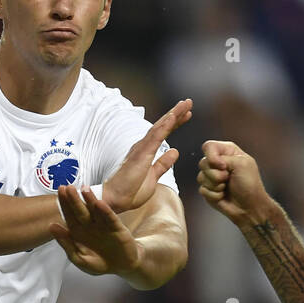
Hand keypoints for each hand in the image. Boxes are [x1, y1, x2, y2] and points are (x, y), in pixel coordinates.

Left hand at [50, 185, 140, 277]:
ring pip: (95, 210)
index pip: (69, 215)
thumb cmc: (99, 263)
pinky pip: (110, 219)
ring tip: (84, 189)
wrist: (121, 266)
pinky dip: (105, 211)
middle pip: (80, 210)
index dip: (64, 204)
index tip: (60, 192)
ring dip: (90, 200)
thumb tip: (52, 226)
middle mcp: (90, 225)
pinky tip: (100, 204)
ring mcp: (104, 225)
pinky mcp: (117, 228)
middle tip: (68, 187)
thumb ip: (66, 244)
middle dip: (74, 199)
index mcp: (79, 231)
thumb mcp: (79, 258)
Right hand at [102, 98, 192, 212]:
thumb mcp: (153, 178)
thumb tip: (175, 151)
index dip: (175, 123)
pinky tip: (173, 116)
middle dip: (176, 113)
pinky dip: (165, 126)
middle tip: (188, 102)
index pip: (163, 134)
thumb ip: (163, 164)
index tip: (187, 115)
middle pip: (162, 126)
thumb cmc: (130, 192)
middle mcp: (143, 146)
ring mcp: (141, 149)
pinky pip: (155, 137)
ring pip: (160, 127)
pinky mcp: (141, 154)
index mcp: (146, 152)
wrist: (115, 200)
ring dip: (173, 115)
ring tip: (185, 104)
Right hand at [198, 140, 274, 228]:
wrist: (249, 207)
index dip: (212, 157)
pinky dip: (214, 195)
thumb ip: (224, 157)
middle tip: (228, 178)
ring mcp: (212, 177)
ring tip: (226, 188)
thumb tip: (210, 163)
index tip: (222, 166)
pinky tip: (223, 196)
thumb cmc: (250, 185)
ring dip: (215, 185)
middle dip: (215, 174)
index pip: (209, 147)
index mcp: (228, 152)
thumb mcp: (242, 164)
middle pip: (203, 163)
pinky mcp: (208, 190)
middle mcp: (218, 162)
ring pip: (201, 177)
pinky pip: (202, 190)